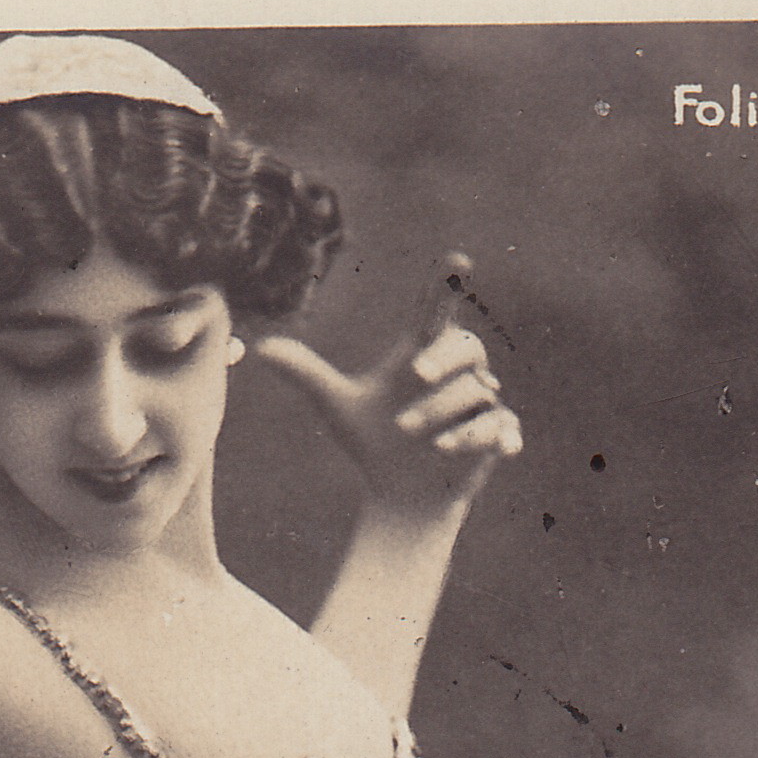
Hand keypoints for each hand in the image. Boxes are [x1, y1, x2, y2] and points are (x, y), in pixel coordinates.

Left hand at [254, 257, 522, 518]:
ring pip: (476, 391)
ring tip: (415, 436)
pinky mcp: (494, 438)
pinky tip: (451, 450)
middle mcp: (456, 374)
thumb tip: (261, 349)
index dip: (447, 285)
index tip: (458, 260)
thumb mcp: (338, 409)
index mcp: (423, 354)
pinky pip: (497, 427)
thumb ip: (307, 375)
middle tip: (419, 372)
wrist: (399, 497)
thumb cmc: (374, 445)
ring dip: (441, 411)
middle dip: (444, 357)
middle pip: (465, 347)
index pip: (438, 310)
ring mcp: (479, 404)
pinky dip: (475, 437)